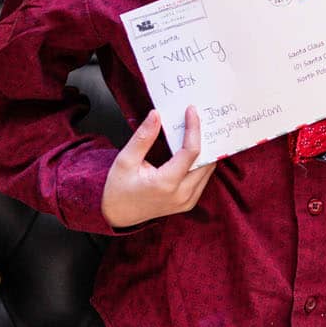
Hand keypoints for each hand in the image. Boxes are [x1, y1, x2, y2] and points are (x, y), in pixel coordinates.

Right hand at [100, 107, 216, 228]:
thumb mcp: (125, 160)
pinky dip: (201, 162)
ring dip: (205, 150)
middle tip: (196, 118)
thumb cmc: (118, 189)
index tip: (191, 111)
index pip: (191, 151)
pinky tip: (193, 149)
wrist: (117, 215)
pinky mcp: (188, 203)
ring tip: (196, 130)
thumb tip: (156, 115)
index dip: (194, 128)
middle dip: (203, 137)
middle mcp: (181, 195)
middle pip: (206, 160)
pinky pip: (203, 179)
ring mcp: (187, 201)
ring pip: (208, 170)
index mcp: (166, 183)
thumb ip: (143, 137)